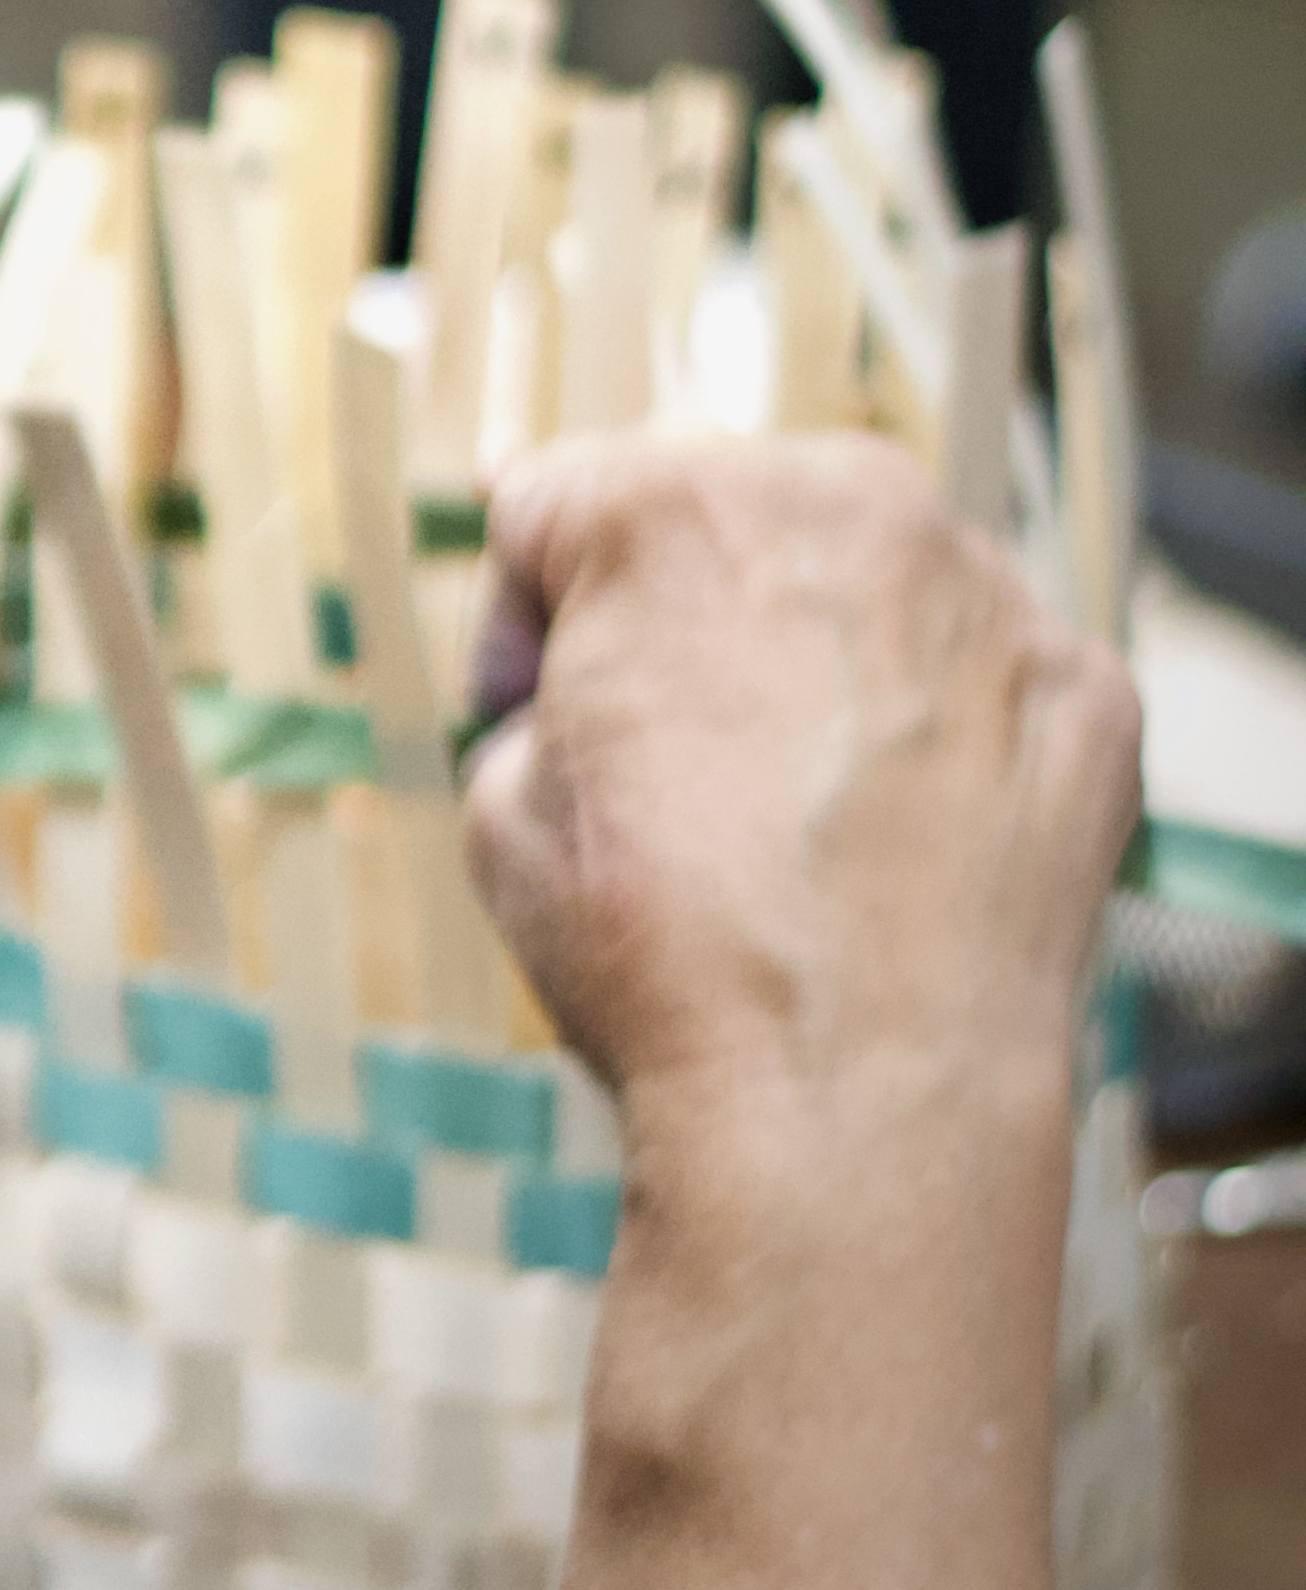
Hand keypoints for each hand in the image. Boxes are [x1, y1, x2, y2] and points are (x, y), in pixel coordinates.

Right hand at [464, 435, 1137, 1156]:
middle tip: (655, 729)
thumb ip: (547, 696)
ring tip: (786, 784)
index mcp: (671, 512)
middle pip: (730, 507)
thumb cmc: (664, 950)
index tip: (521, 699)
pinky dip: (936, 722)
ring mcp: (986, 595)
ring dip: (816, 645)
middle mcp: (846, 509)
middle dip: (679, 602)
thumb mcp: (503, 803)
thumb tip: (597, 699)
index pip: (554, 498)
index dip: (515, 612)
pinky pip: (985, 668)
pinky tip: (890, 826)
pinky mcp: (1086, 688)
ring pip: (871, 574)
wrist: (857, 1090)